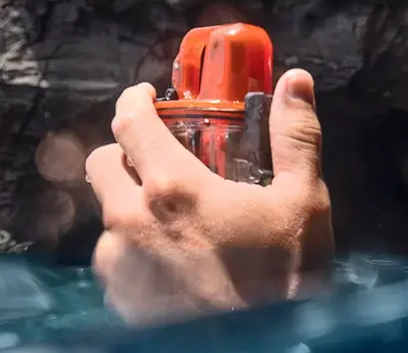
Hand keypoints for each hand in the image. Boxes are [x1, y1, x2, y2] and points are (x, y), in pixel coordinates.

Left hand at [86, 69, 334, 325]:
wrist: (266, 347)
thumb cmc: (285, 280)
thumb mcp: (305, 202)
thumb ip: (295, 136)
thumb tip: (296, 81)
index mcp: (173, 188)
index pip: (129, 122)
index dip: (137, 101)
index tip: (150, 97)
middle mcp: (131, 222)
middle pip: (102, 164)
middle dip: (127, 153)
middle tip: (163, 159)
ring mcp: (119, 265)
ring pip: (108, 217)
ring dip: (133, 208)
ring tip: (179, 223)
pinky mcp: (120, 301)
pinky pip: (116, 261)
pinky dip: (137, 252)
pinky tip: (176, 263)